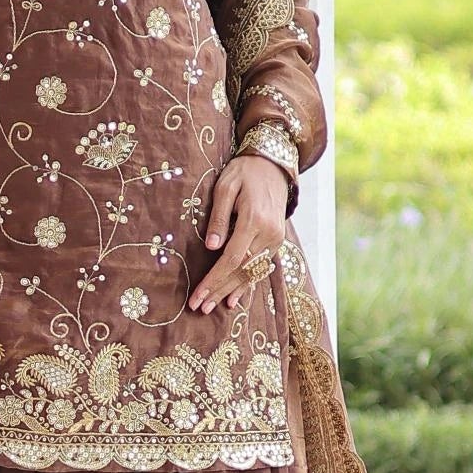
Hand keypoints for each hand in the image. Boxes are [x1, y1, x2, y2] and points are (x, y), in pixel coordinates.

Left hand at [190, 154, 289, 312]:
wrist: (274, 165)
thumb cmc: (244, 172)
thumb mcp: (226, 187)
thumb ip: (219, 217)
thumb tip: (210, 247)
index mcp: (255, 220)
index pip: (231, 258)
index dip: (213, 280)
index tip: (196, 295)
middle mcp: (269, 234)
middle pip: (241, 270)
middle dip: (219, 290)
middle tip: (199, 308)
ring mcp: (276, 239)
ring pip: (252, 272)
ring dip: (231, 291)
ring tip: (211, 307)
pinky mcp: (276, 241)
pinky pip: (260, 267)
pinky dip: (247, 284)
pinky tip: (234, 299)